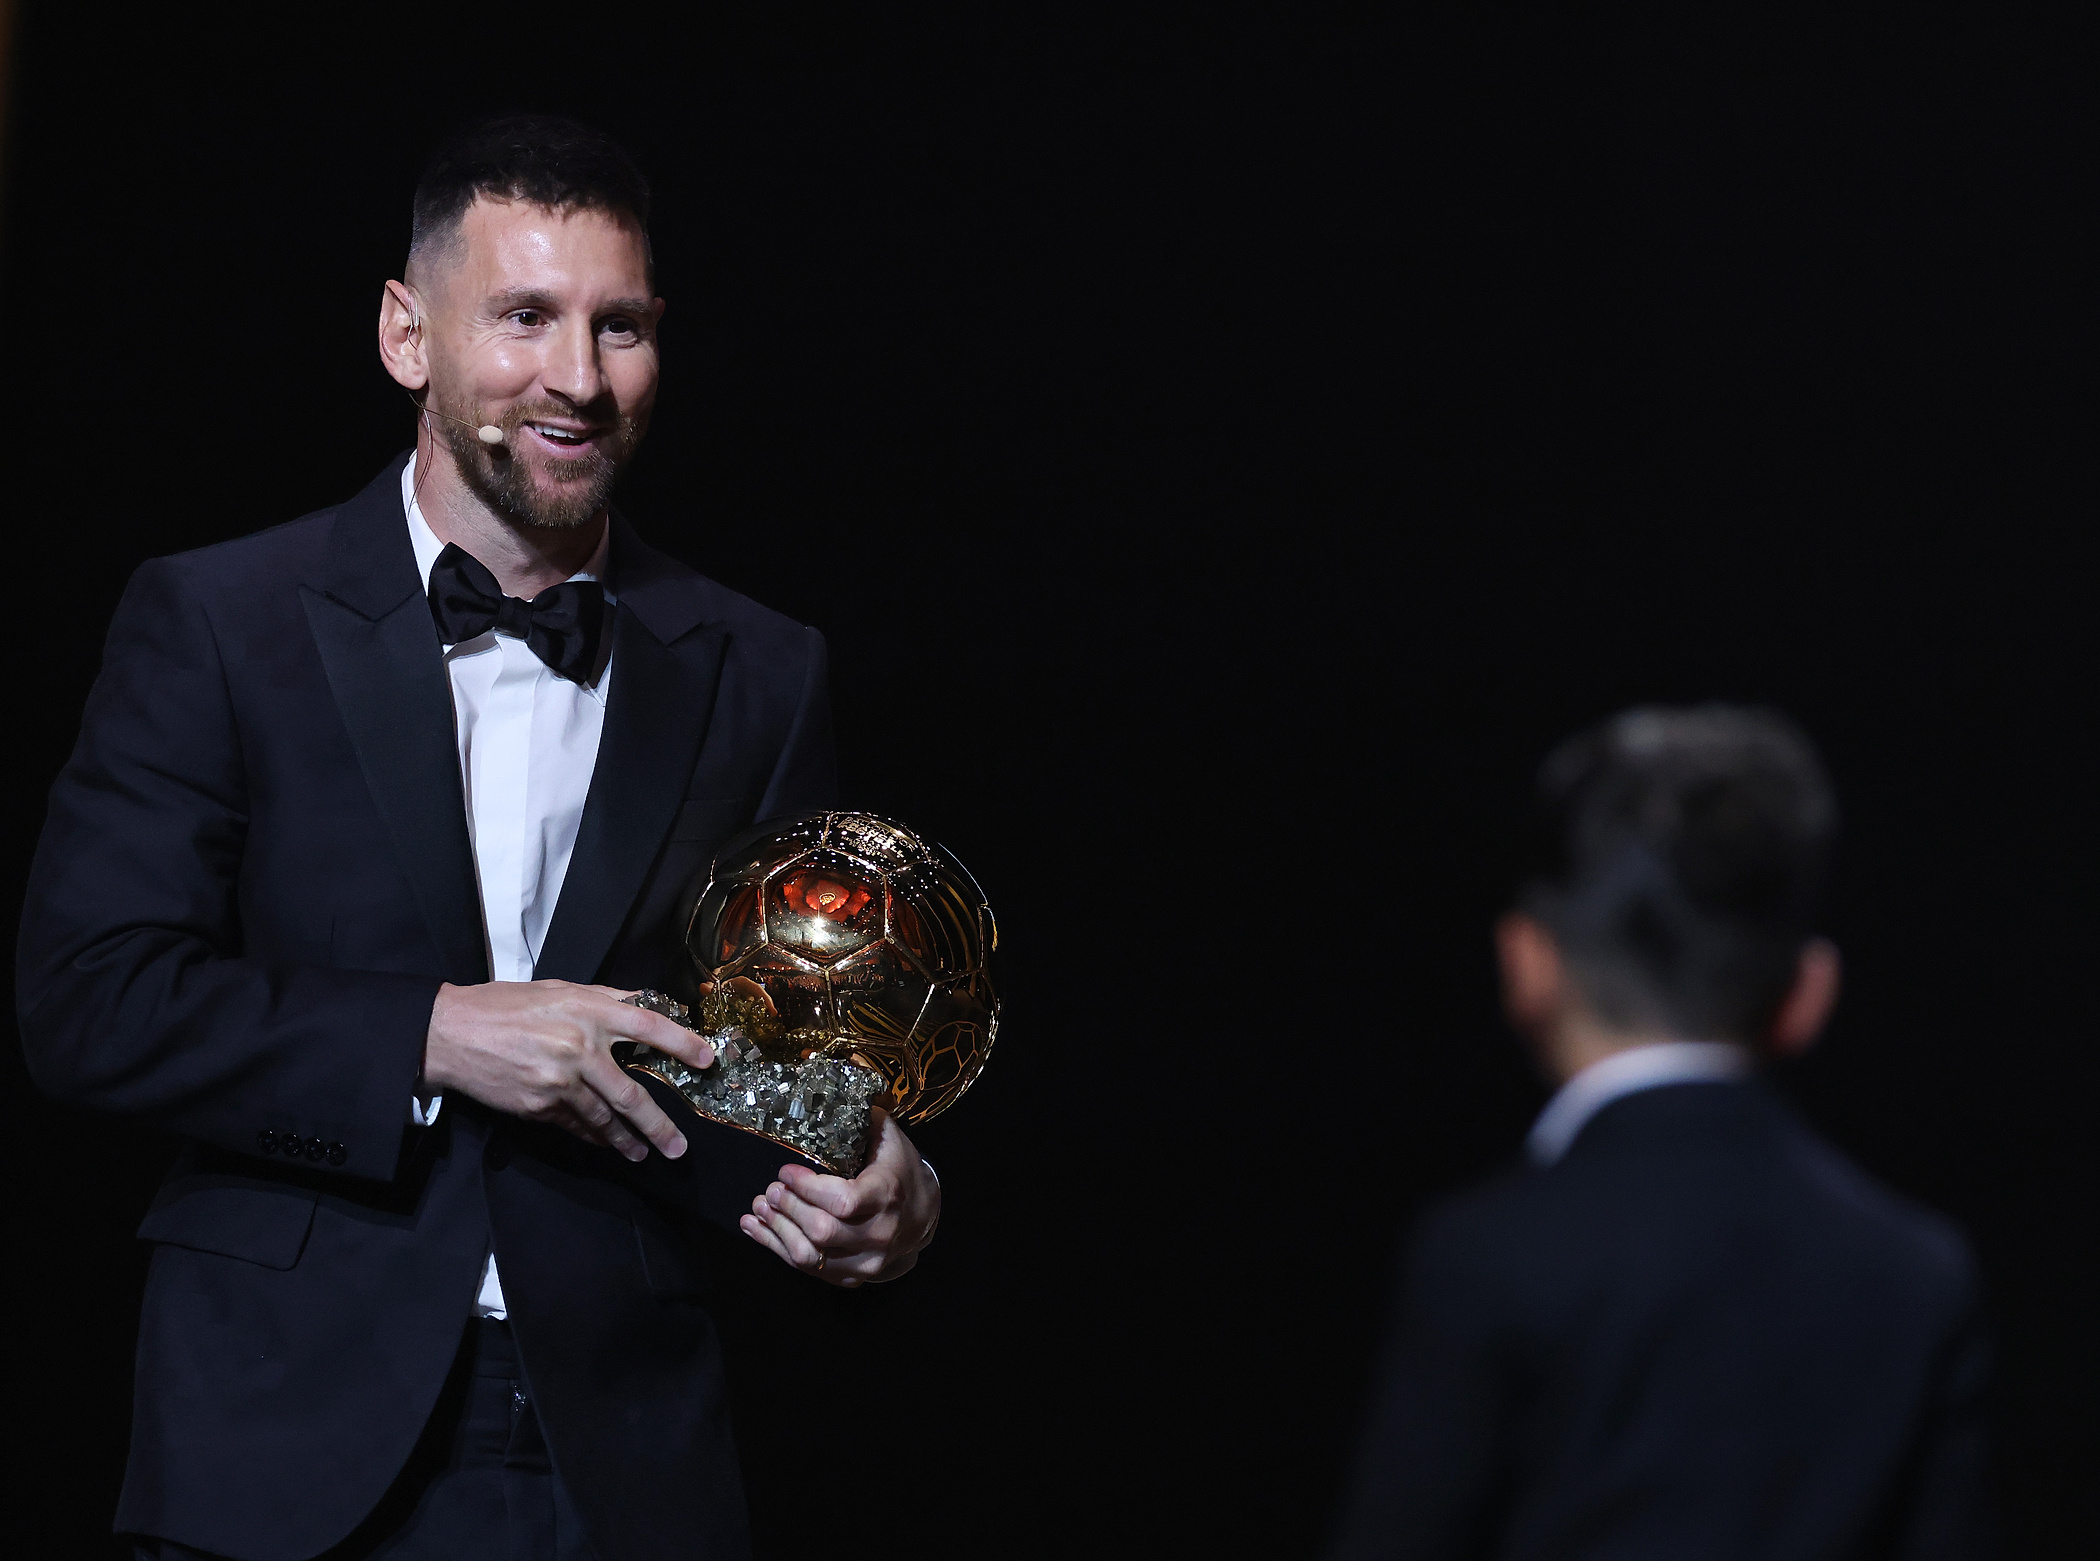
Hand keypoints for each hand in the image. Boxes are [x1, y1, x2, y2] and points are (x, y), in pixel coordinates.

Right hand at [422, 980, 713, 1161]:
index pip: (648, 1026)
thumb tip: (643, 1004)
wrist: (450, 1033)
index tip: (708, 1061)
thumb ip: (603, 999)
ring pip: (603, 1118)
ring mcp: (558, 1081)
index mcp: (588, 1011)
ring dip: (624, 1140)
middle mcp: (578, 1047)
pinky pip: (573, 1125)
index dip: (682, 1043)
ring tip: (642, 1153)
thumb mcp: (559, 990)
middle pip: (631, 1093)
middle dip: (659, 1125)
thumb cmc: (506, 1006)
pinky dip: (591, 1135)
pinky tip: (604, 1143)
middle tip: (678, 1147)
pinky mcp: (537, 1106)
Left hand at [741, 1108, 941, 1287]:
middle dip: (789, 1208)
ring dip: (777, 1231)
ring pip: (811, 1256)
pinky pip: (807, 1269)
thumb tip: (831, 1090)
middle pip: (822, 1231)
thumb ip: (863, 1118)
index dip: (808, 1188)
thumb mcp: (889, 1139)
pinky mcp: (849, 1277)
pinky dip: (775, 1248)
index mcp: (887, 1196)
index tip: (786, 1171)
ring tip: (759, 1206)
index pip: (843, 1201)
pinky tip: (755, 1227)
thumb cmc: (898, 1170)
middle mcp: (879, 1234)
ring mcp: (864, 1262)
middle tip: (772, 1189)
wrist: (921, 1215)